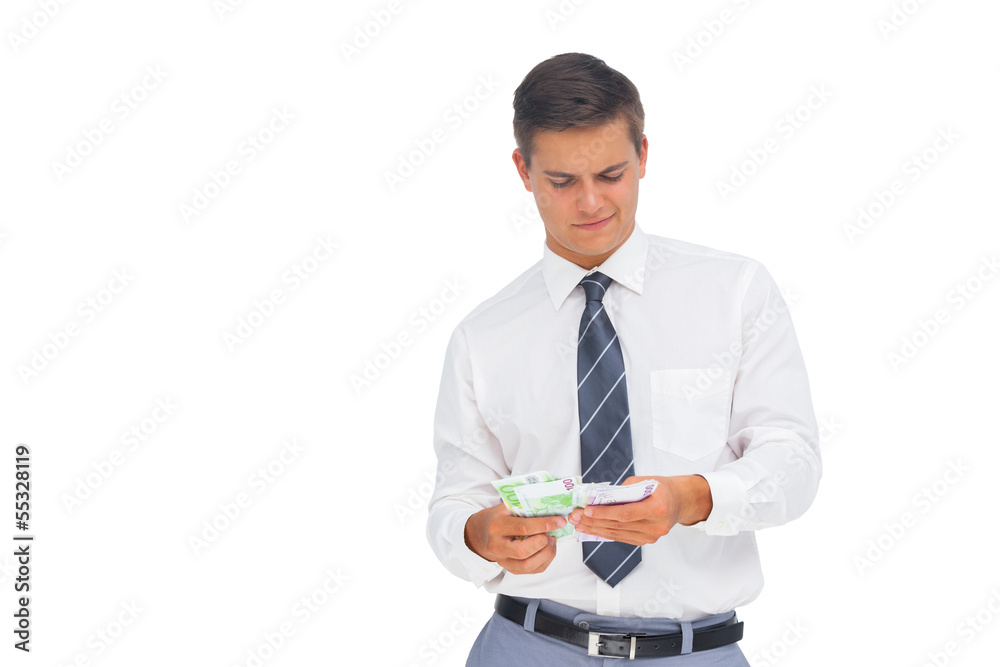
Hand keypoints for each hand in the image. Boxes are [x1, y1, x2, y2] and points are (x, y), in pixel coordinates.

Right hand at [464, 503, 565, 573]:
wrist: (479, 534)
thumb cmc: (496, 518)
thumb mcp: (505, 508)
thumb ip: (523, 507)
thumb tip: (549, 507)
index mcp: (496, 526)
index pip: (523, 527)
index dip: (544, 525)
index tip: (559, 521)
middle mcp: (497, 546)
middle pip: (523, 551)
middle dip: (543, 543)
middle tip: (551, 534)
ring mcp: (502, 560)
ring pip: (528, 565)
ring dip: (546, 554)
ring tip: (551, 542)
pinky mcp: (510, 569)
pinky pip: (531, 570)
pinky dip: (544, 561)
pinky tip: (547, 549)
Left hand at [567, 475, 712, 545]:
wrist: (680, 502)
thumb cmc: (662, 488)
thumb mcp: (645, 481)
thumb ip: (624, 490)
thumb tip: (600, 497)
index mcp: (658, 508)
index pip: (626, 513)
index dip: (605, 513)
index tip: (587, 510)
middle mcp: (656, 525)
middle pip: (619, 525)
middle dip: (594, 522)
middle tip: (575, 517)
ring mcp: (652, 536)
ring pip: (618, 534)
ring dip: (596, 529)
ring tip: (579, 524)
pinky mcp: (647, 541)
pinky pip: (622, 537)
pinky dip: (606, 533)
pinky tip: (592, 529)